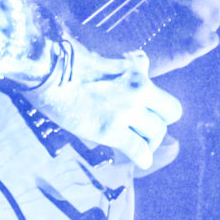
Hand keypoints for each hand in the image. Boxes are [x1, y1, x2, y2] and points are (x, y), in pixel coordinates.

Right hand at [25, 42, 182, 169]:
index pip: (165, 96)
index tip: (149, 116)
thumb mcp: (109, 57)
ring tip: (140, 147)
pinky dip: (142, 158)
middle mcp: (139, 91)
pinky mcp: (110, 130)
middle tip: (145, 133)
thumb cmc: (71, 61)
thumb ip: (130, 64)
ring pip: (156, 133)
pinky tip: (141, 162)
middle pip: (169, 115)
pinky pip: (138, 150)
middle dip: (159, 126)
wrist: (50, 71)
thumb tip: (141, 61)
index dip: (161, 110)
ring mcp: (126, 112)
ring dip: (150, 143)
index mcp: (138, 72)